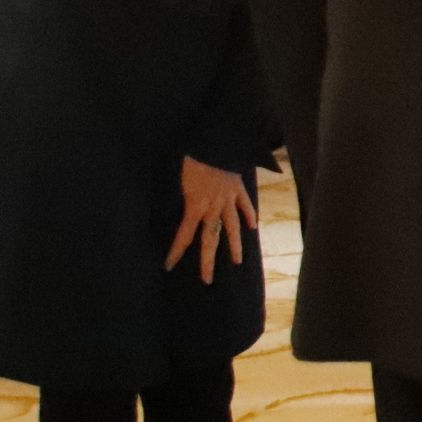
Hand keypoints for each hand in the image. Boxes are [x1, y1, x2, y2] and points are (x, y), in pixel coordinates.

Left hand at [163, 156, 255, 283]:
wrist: (216, 142)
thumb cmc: (193, 157)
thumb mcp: (177, 178)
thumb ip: (179, 195)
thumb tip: (172, 206)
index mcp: (195, 205)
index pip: (184, 234)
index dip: (176, 251)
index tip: (169, 266)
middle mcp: (213, 206)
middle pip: (211, 238)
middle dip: (207, 260)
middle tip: (207, 280)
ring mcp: (228, 198)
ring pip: (232, 226)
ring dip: (234, 245)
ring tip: (236, 261)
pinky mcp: (238, 188)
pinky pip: (245, 204)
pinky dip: (249, 215)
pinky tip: (253, 227)